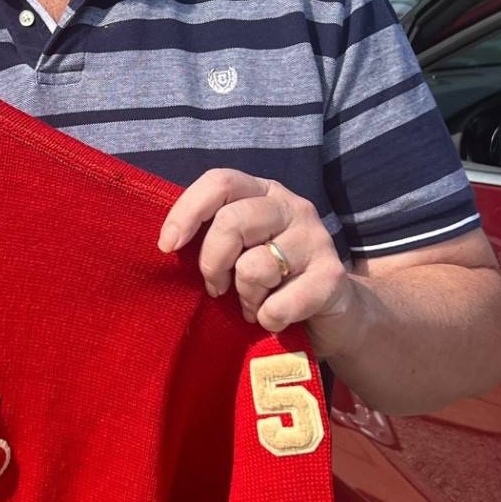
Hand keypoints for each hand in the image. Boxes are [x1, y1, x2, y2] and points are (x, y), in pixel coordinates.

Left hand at [158, 168, 360, 350]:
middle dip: (212, 264)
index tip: (167, 246)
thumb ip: (213, 237)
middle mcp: (292, 206)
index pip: (220, 181)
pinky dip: (268, 319)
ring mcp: (316, 238)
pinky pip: (278, 304)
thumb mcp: (240, 250)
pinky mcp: (331, 276)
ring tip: (255, 304)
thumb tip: (167, 244)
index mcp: (263, 192)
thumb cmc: (272, 280)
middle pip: (231, 222)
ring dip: (246, 298)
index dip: (187, 211)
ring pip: (254, 267)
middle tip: (217, 289)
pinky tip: (276, 319)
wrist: (333, 315)